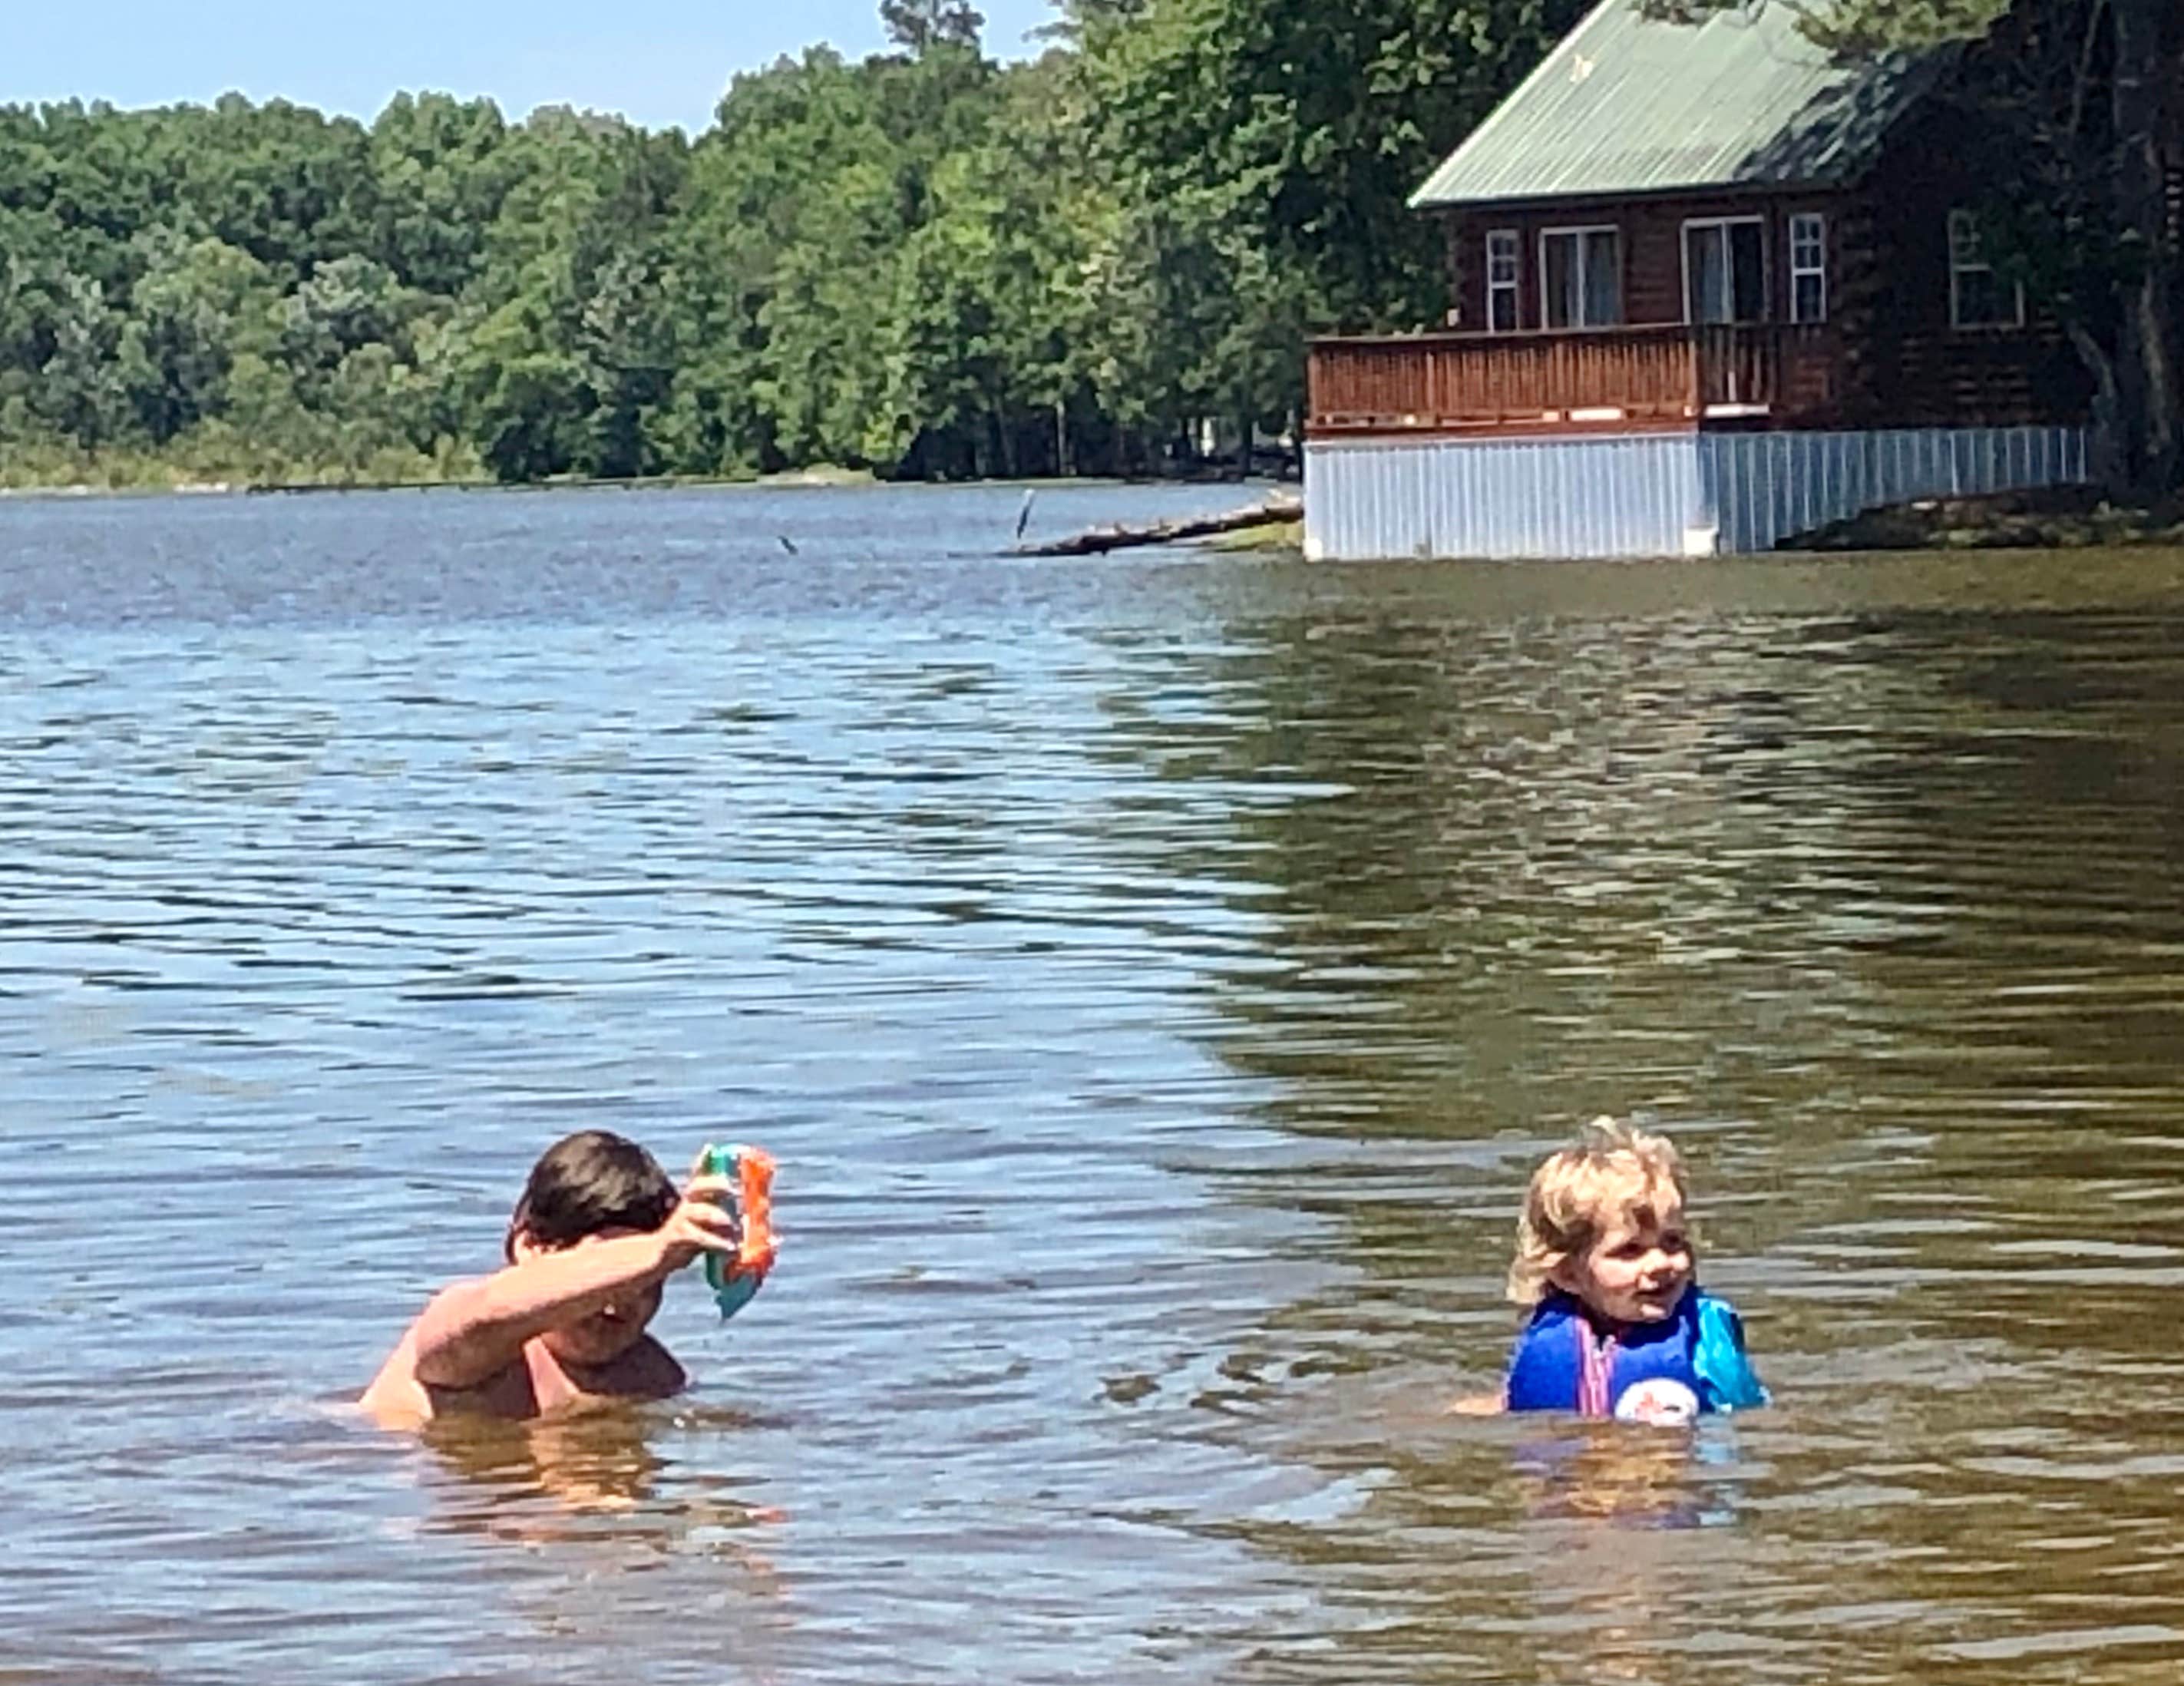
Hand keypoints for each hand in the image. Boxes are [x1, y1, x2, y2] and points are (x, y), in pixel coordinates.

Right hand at [656, 1155, 743, 1272]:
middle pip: (698, 1186)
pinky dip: (716, 1242)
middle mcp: (686, 1204)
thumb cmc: (690, 1237)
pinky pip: (698, 1237)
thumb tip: (760, 1226)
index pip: (698, 1173)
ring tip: (733, 1225)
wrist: (659, 1255)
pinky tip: (729, 1247)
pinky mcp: (678, 1238)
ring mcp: (680, 1220)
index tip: (712, 1148)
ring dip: (718, 1216)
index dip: (704, 1160)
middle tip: (737, 1190)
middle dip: (717, 1184)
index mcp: (694, 1197)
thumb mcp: (707, 1223)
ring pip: (698, 1211)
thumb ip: (728, 1219)